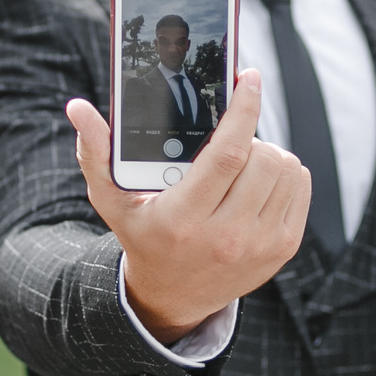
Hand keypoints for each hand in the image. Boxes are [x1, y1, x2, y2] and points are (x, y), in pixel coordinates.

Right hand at [68, 70, 308, 344]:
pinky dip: (285, 173)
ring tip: (242, 162)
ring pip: (286, 168)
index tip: (249, 78)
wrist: (172, 296)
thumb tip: (77, 108)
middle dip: (251, 133)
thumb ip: (95, 152)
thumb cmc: (142, 234)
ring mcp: (260, 245)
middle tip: (231, 137)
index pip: (228, 154)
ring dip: (268, 153)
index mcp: (184, 219)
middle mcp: (226, 236)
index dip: (243, 110)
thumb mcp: (111, 199)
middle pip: (263, 158)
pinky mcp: (283, 248)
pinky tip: (259, 180)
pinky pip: (299, 186)